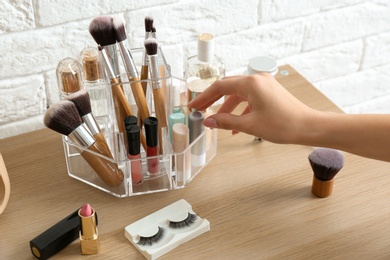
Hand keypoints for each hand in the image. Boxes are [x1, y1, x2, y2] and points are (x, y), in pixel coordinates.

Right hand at [188, 74, 314, 143]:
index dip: (204, 97)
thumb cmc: (283, 125)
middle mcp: (257, 79)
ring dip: (226, 108)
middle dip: (212, 100)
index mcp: (251, 83)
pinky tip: (236, 125)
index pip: (220, 87)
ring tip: (217, 122)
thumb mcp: (250, 125)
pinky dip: (240, 110)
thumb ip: (226, 121)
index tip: (193, 106)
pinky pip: (249, 98)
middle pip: (227, 87)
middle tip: (199, 110)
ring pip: (238, 94)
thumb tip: (208, 122)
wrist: (309, 126)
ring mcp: (264, 85)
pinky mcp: (269, 92)